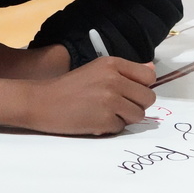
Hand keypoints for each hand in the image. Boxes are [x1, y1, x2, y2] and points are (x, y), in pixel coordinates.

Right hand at [0, 57, 155, 134]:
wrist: (41, 102)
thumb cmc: (69, 87)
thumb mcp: (97, 71)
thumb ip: (126, 72)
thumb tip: (152, 71)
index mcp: (113, 64)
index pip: (149, 77)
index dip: (142, 87)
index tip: (131, 92)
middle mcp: (114, 79)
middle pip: (148, 98)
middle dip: (136, 105)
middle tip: (117, 106)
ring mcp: (110, 100)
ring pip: (138, 115)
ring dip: (124, 118)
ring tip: (104, 113)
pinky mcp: (104, 120)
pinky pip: (121, 128)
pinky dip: (110, 128)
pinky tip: (95, 120)